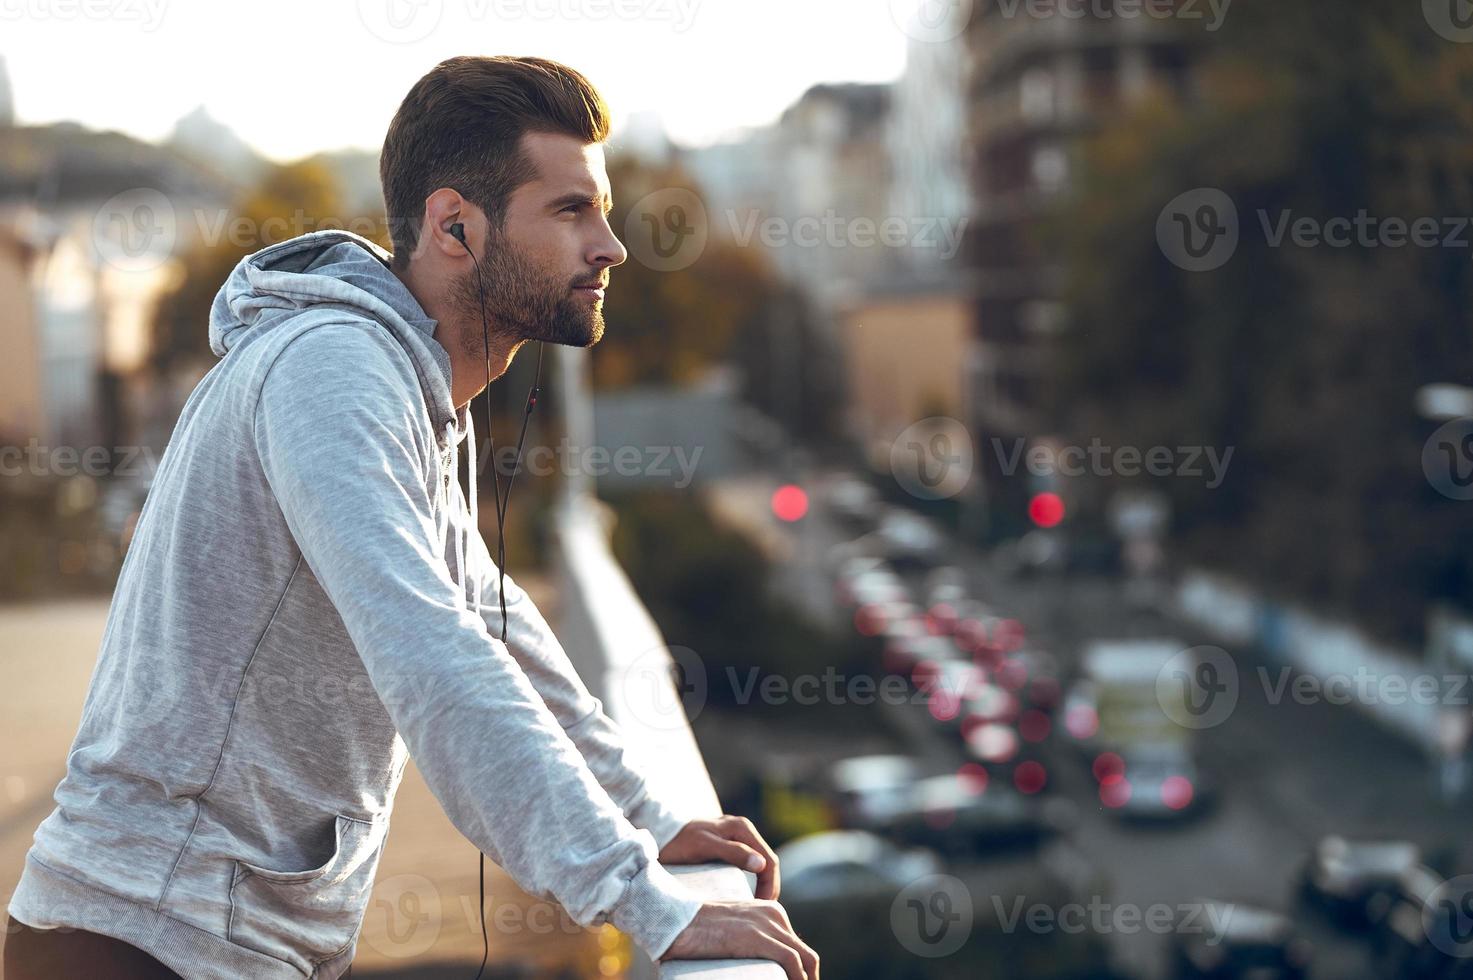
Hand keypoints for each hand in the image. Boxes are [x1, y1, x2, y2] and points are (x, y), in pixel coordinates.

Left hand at [659, 815, 780, 899]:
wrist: (659, 835)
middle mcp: (742, 831)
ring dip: (762, 885)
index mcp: (742, 828)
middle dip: (768, 888)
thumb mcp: (704, 846)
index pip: (769, 860)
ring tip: (756, 907)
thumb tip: (761, 865)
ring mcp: (736, 839)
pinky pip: (747, 866)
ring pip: (759, 865)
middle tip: (762, 912)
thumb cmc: (679, 842)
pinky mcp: (728, 848)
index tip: (762, 907)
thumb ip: (733, 852)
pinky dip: (752, 881)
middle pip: (767, 863)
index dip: (770, 885)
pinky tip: (746, 896)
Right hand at [659, 899, 818, 979]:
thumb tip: (746, 959)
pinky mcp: (761, 938)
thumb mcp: (731, 930)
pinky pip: (794, 964)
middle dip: (808, 979)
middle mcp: (775, 914)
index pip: (796, 948)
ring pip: (806, 961)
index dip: (800, 973)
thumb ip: (746, 940)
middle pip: (806, 955)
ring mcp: (769, 925)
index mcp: (770, 911)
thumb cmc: (694, 930)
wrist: (676, 919)